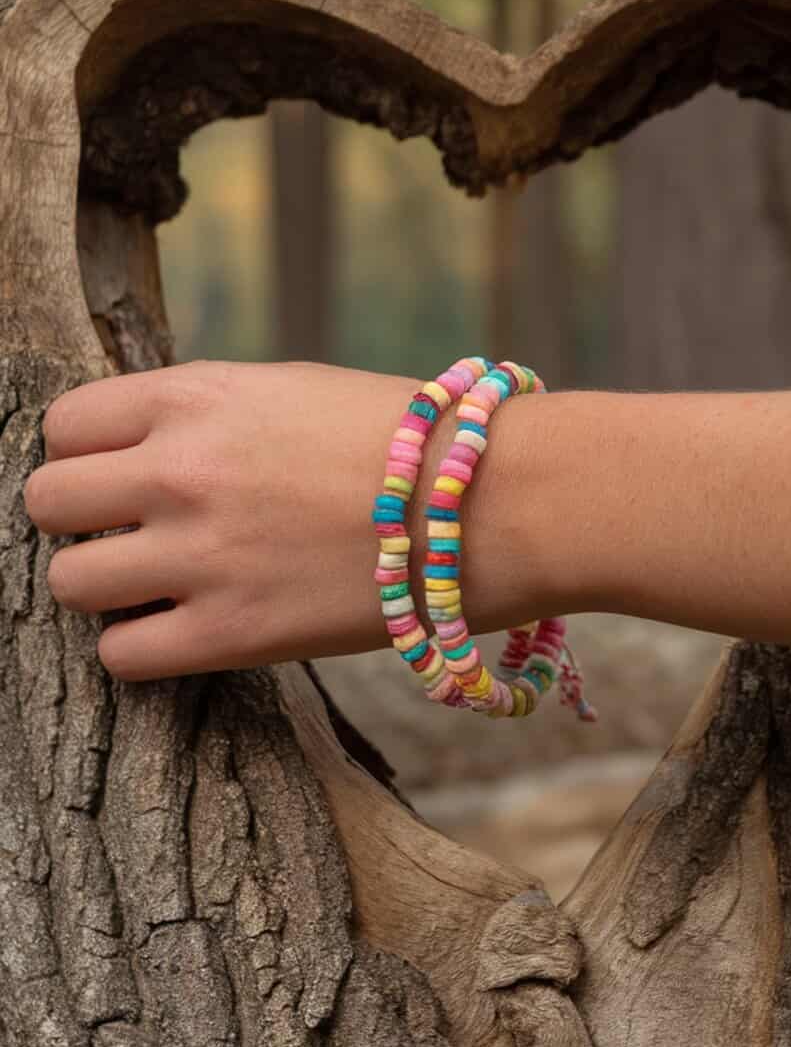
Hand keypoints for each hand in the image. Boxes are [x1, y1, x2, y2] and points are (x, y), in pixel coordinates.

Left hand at [23, 359, 418, 679]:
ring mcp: (201, 554)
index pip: (64, 424)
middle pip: (45, 502)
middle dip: (81, 520)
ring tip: (159, 585)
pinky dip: (142, 646)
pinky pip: (120, 656)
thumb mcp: (288, 390)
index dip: (85, 454)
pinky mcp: (231, 633)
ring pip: (68, 585)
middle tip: (133, 532)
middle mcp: (181, 469)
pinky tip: (186, 629)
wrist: (488, 502)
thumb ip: (204, 415)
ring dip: (105, 587)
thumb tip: (142, 450)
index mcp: (196, 396)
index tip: (117, 475)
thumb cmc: (403, 439)